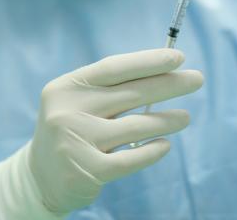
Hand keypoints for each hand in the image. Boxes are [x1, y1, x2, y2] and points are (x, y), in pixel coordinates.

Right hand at [0, 49, 203, 218]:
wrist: (40, 178)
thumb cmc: (71, 129)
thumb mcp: (79, 102)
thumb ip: (111, 89)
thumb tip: (163, 72)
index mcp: (67, 86)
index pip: (114, 68)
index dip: (148, 61)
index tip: (178, 57)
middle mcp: (68, 110)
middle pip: (130, 93)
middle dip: (169, 84)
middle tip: (197, 79)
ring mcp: (77, 141)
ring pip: (136, 125)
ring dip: (167, 120)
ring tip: (185, 117)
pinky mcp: (89, 170)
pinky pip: (133, 157)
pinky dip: (153, 150)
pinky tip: (165, 144)